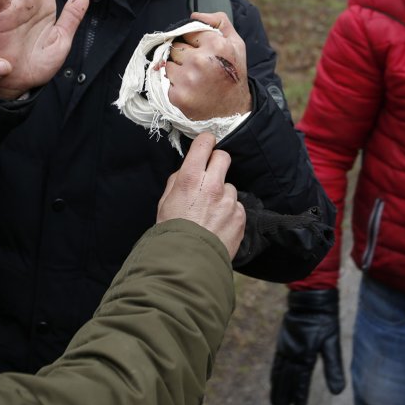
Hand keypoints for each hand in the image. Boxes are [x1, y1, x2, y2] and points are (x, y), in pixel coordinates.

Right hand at [156, 133, 245, 257]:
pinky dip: (230, 213)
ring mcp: (229, 201)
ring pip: (230, 186)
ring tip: (211, 213)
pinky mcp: (240, 216)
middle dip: (218, 162)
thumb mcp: (164, 202)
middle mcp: (212, 185)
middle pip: (224, 157)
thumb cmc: (171, 232)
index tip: (207, 145)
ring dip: (223, 194)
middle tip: (211, 175)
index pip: (204, 144)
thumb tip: (186, 171)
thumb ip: (177, 182)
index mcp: (190, 178)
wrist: (186, 261)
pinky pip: (237, 206)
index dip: (206, 142)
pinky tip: (218, 225)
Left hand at [163, 11, 251, 119]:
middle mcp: (200, 60)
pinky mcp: (177, 96)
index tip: (203, 52)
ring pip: (168, 63)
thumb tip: (194, 15)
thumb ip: (218, 22)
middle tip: (200, 68)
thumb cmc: (233, 75)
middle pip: (176, 47)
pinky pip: (165, 80)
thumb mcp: (236, 44)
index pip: (188, 31)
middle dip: (185, 55)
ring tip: (195, 79)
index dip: (194, 42)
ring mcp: (187, 79)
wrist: (234, 111)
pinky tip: (190, 89)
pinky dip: (174, 85)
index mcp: (216, 45)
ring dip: (177, 69)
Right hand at [270, 289, 344, 404]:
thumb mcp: (332, 343)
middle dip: (284, 396)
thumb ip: (333, 368)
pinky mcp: (282, 340)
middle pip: (285, 380)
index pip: (300, 382)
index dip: (299, 397)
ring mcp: (285, 347)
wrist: (309, 298)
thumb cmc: (324, 320)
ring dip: (276, 387)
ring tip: (274, 400)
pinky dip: (274, 373)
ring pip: (278, 372)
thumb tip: (338, 392)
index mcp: (304, 356)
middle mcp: (291, 354)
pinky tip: (273, 378)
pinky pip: (276, 362)